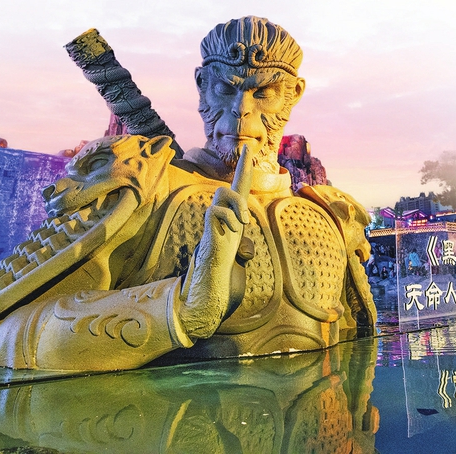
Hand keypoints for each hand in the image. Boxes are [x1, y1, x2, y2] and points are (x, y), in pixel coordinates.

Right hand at [178, 144, 252, 338]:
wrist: (206, 307)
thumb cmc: (221, 289)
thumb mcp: (238, 268)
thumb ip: (242, 254)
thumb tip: (245, 248)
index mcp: (232, 230)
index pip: (238, 194)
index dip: (243, 172)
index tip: (248, 149)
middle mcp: (221, 227)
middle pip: (227, 189)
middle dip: (240, 188)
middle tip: (247, 219)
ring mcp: (213, 232)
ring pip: (220, 195)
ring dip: (235, 205)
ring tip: (242, 225)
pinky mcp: (208, 241)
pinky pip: (214, 214)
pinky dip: (226, 218)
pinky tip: (231, 233)